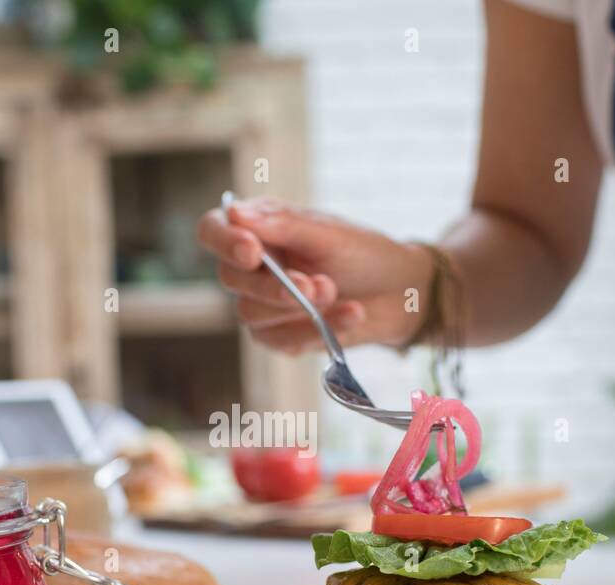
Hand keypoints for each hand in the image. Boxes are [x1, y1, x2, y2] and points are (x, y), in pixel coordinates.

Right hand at [196, 198, 434, 354]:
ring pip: (250, 315)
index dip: (223, 241)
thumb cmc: (365, 254)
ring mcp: (264, 304)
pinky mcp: (281, 336)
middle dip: (272, 286)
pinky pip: (280, 341)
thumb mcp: (328, 234)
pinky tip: (351, 314)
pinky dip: (317, 329)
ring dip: (298, 308)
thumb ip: (282, 225)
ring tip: (338, 293)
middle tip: (317, 284)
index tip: (253, 253)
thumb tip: (234, 213)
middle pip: (230, 279)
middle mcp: (254, 266)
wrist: (402, 295)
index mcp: (258, 229)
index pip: (212, 231)